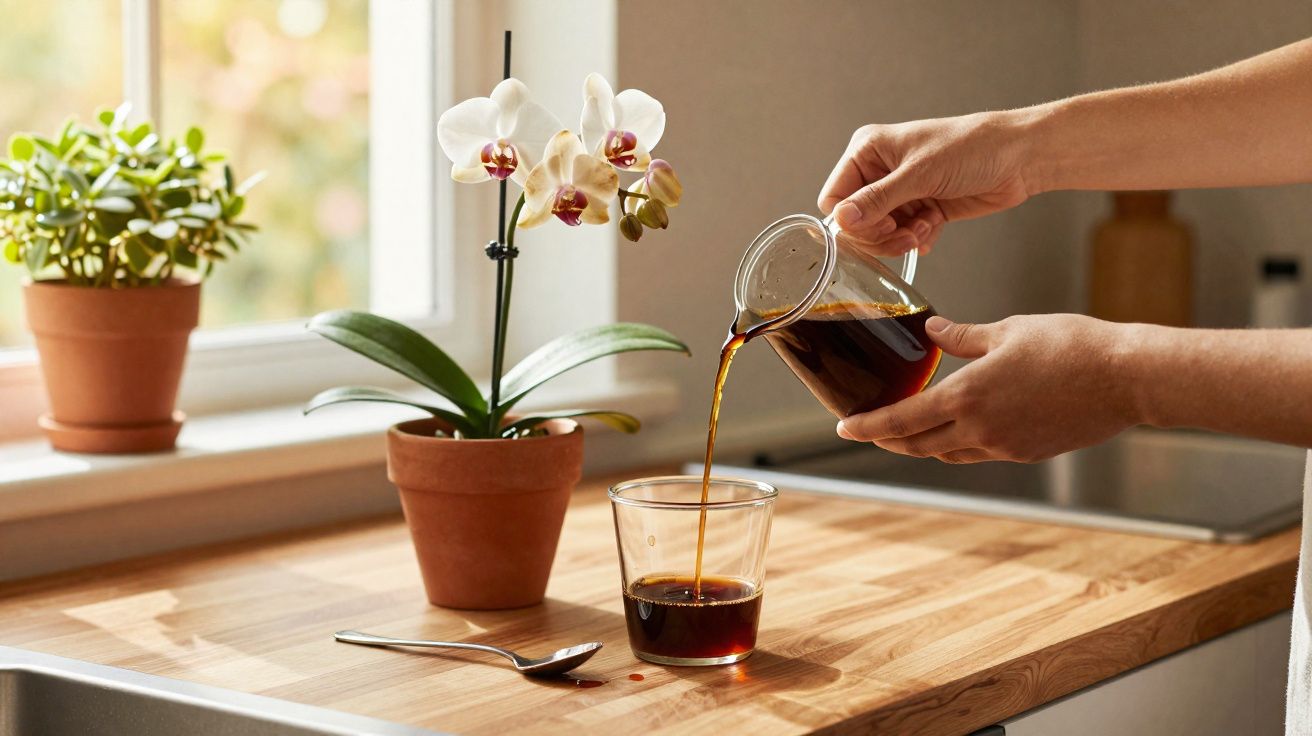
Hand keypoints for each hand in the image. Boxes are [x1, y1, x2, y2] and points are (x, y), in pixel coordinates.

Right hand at [818, 112, 1034, 255]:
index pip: (835, 197)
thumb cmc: (973, 147)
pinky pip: (902, 236)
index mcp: (869, 150)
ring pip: (879, 233)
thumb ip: (877, 199)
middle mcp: (880, 171)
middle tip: (903, 234)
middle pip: (855, 221)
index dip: (853, 219)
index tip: (881, 223)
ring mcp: (900, 191)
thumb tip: (841, 220)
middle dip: (879, 234)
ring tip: (922, 229)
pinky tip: (932, 228)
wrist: (1019, 158)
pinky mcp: (920, 209)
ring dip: (900, 239)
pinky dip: (916, 240)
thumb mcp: (920, 174)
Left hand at [836, 314, 1138, 462]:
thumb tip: (932, 331)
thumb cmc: (1072, 346)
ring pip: (948, 452)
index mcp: (968, 396)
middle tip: (868, 430)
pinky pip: (979, 452)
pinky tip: (959, 428)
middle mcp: (980, 429)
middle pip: (918, 444)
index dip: (868, 425)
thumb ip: (963, 336)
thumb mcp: (1008, 330)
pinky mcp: (1028, 451)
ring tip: (908, 430)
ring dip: (923, 444)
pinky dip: (959, 443)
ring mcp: (1005, 445)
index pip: (902, 419)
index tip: (843, 425)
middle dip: (888, 440)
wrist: (1128, 378)